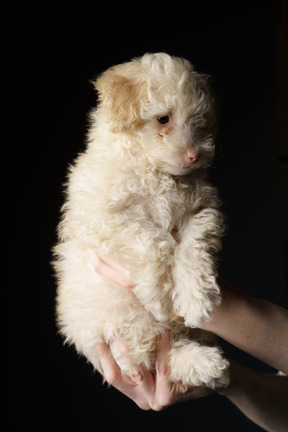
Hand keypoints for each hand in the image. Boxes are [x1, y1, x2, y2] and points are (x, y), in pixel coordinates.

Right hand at [96, 330, 211, 410]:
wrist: (215, 379)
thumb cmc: (182, 362)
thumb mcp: (157, 357)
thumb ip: (142, 348)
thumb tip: (123, 320)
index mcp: (135, 392)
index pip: (111, 376)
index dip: (103, 356)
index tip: (98, 335)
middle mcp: (141, 400)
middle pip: (117, 376)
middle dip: (115, 349)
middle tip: (114, 324)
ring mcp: (153, 402)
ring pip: (137, 371)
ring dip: (135, 346)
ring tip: (134, 323)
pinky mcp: (166, 399)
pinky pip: (161, 368)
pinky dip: (161, 348)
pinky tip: (163, 331)